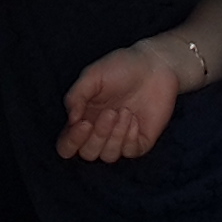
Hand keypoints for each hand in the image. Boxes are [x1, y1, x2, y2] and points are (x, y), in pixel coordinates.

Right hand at [57, 44, 182, 162]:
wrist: (154, 65)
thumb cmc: (121, 67)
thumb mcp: (92, 75)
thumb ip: (76, 96)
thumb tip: (71, 120)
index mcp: (83, 118)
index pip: (67, 145)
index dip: (72, 141)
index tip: (84, 123)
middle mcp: (99, 132)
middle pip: (88, 153)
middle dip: (98, 136)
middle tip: (110, 112)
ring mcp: (120, 138)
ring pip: (108, 156)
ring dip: (115, 135)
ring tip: (125, 111)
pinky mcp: (141, 141)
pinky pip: (130, 152)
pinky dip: (131, 137)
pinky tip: (135, 118)